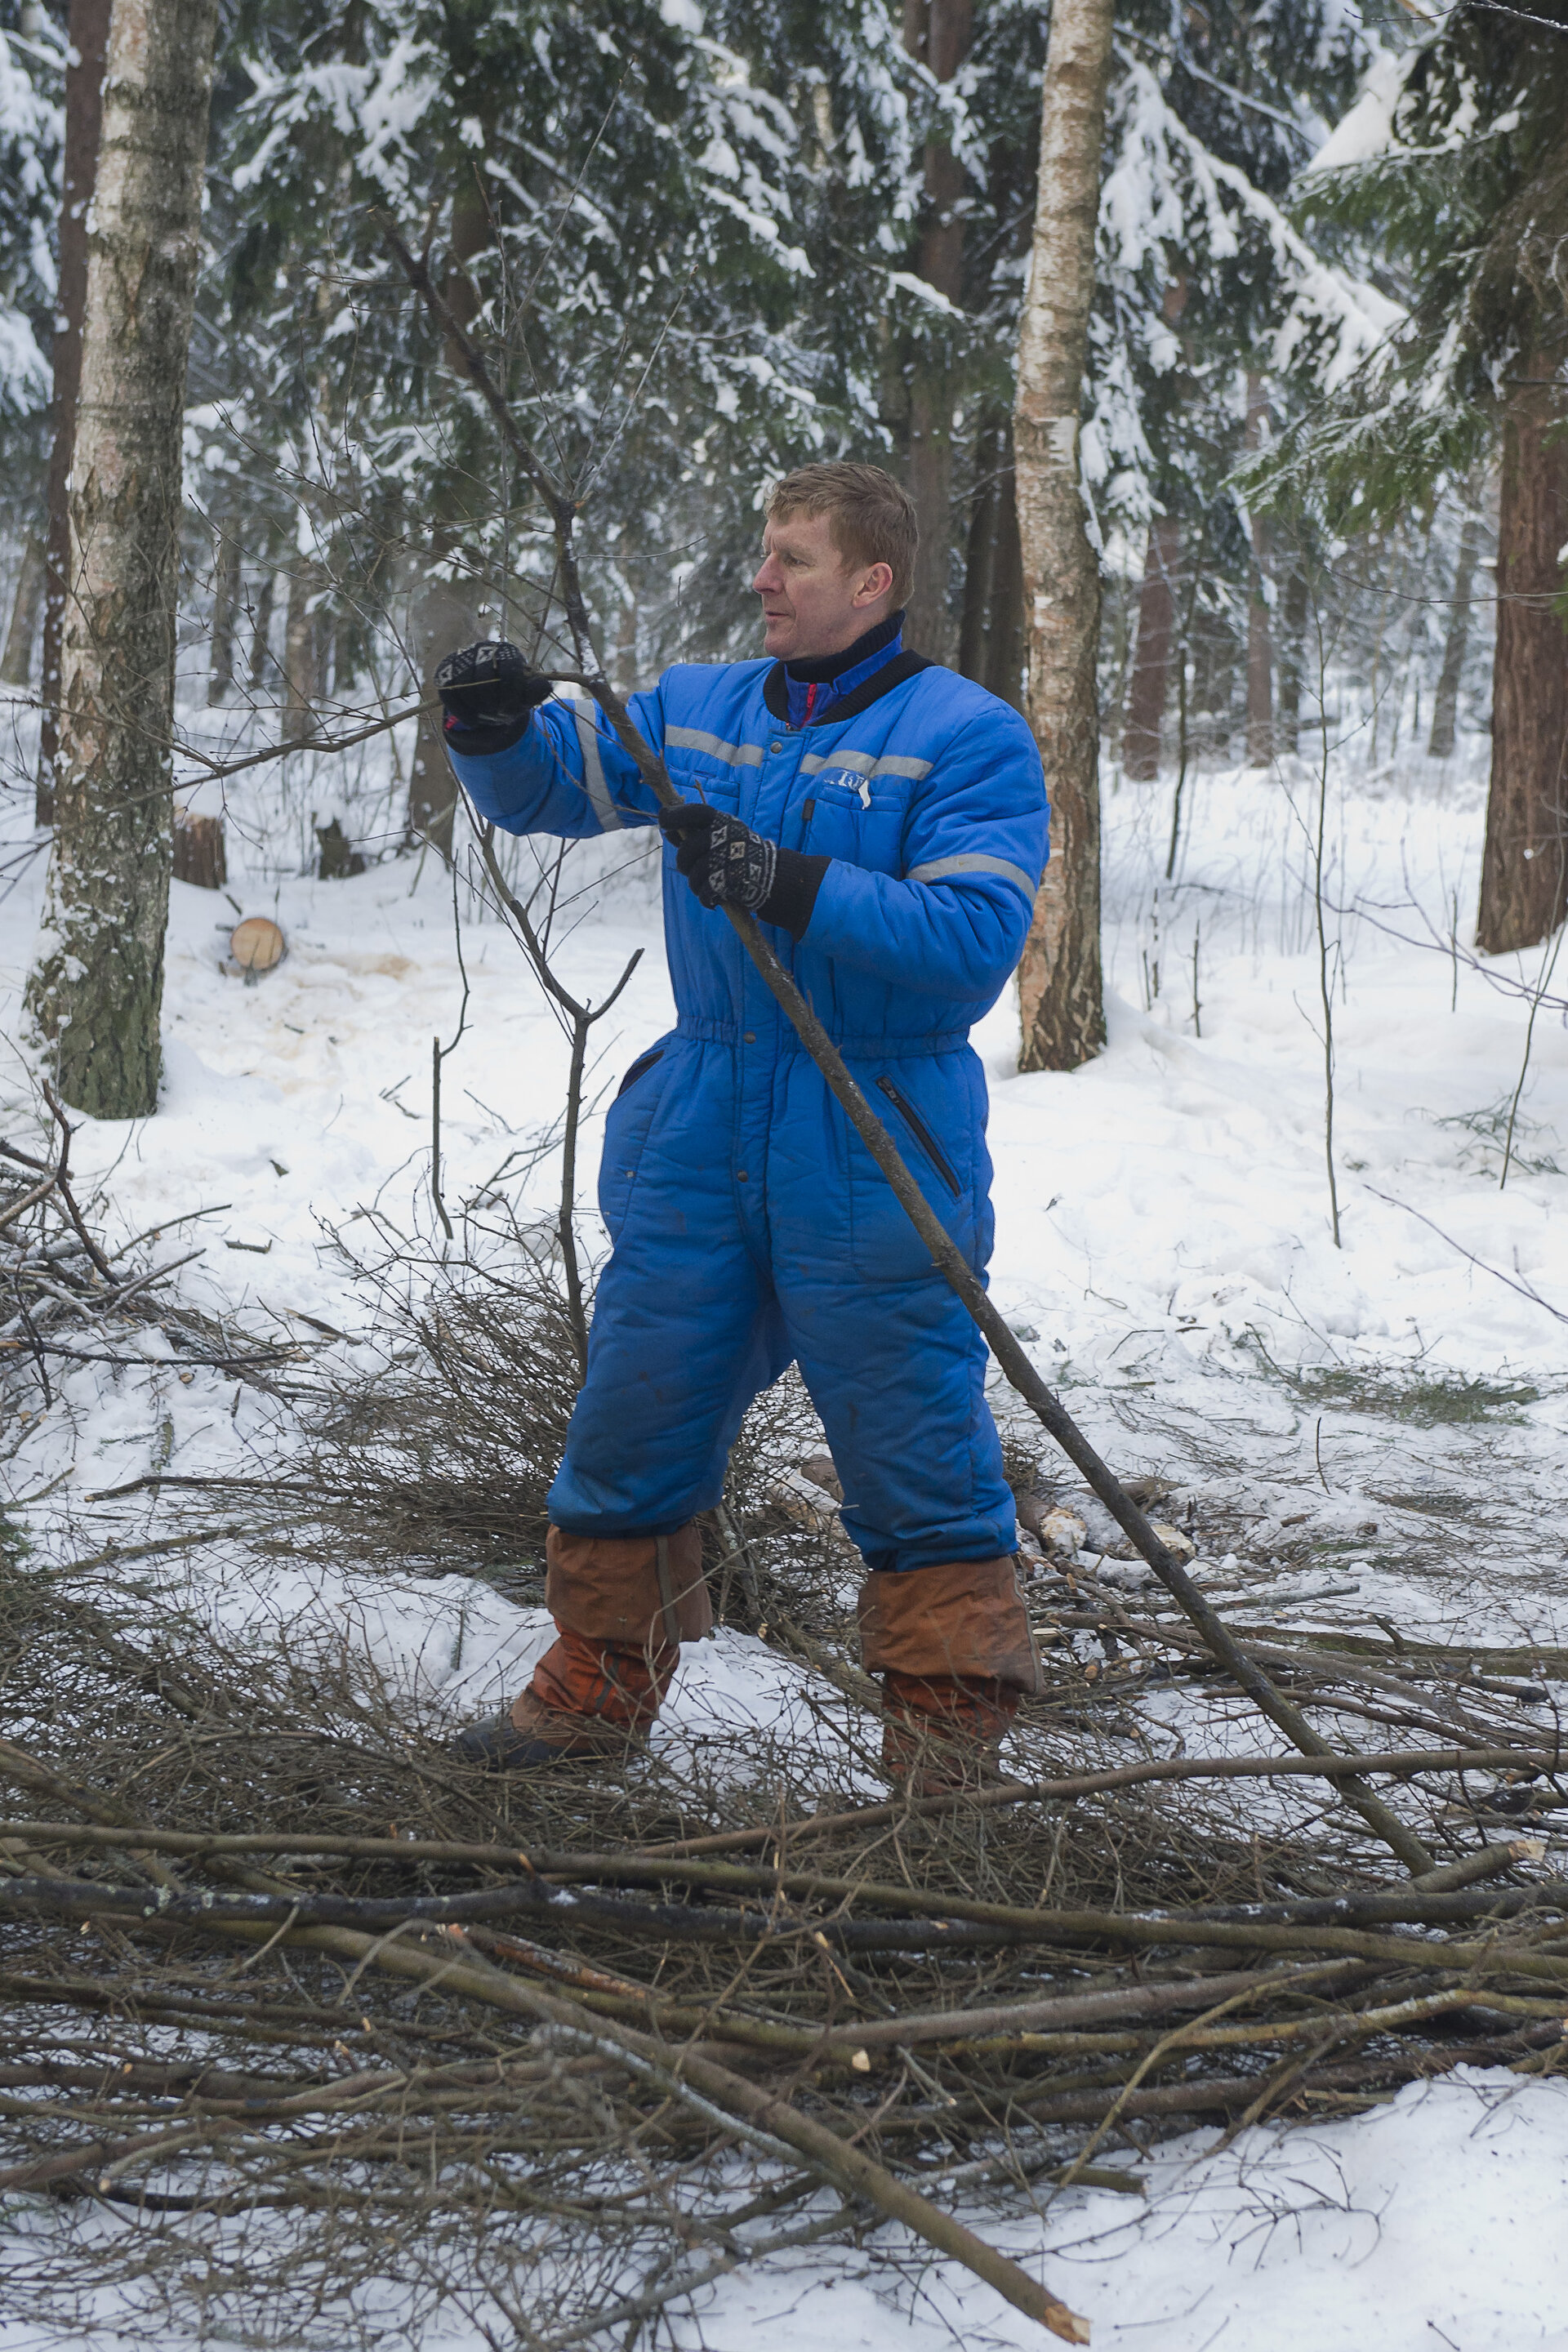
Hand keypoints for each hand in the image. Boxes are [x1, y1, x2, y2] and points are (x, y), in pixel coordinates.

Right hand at [436, 641, 553, 748]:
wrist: (487, 699)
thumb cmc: (510, 696)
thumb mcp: (527, 697)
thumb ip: (537, 691)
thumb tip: (545, 686)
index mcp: (508, 652)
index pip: (508, 671)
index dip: (509, 695)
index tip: (510, 709)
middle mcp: (483, 649)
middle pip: (484, 678)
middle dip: (492, 703)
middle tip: (496, 713)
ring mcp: (462, 658)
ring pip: (465, 685)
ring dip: (477, 708)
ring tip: (485, 715)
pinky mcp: (445, 672)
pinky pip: (449, 693)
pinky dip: (461, 712)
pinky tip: (472, 720)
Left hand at [659, 801, 827, 938]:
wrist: (771, 875)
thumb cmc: (739, 853)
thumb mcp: (721, 835)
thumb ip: (696, 833)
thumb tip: (668, 832)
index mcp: (721, 821)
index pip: (692, 813)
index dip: (674, 816)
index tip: (664, 821)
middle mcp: (724, 835)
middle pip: (687, 850)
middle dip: (683, 863)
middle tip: (689, 869)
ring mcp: (727, 857)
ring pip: (694, 874)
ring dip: (695, 884)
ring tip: (705, 885)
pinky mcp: (730, 879)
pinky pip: (705, 891)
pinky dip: (706, 898)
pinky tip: (712, 898)